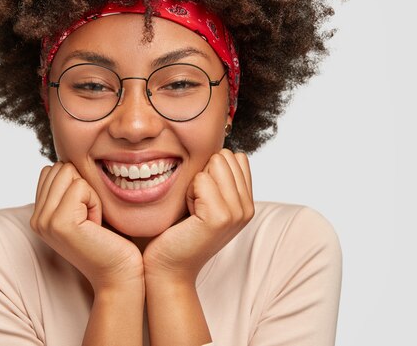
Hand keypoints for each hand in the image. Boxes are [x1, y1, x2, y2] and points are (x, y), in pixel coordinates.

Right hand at [30, 162, 143, 290]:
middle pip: (60, 167)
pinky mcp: (60, 223)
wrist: (119, 273)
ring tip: (93, 220)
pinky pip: (81, 187)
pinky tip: (96, 225)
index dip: (77, 183)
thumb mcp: (84, 209)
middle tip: (92, 218)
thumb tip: (66, 158)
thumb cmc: (109, 240)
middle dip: (83, 186)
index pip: (52, 170)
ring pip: (69, 173)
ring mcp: (45, 221)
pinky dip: (95, 202)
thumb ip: (68, 188)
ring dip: (90, 194)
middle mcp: (36, 218)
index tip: (86, 212)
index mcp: (39, 214)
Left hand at [143, 149, 254, 283]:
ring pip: (213, 164)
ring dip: (194, 183)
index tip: (202, 197)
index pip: (236, 157)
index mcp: (247, 203)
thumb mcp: (205, 202)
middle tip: (194, 204)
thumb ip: (219, 179)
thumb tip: (218, 148)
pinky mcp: (219, 217)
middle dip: (203, 174)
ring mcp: (237, 213)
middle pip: (225, 156)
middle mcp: (247, 208)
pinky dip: (188, 192)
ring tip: (191, 209)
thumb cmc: (179, 232)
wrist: (169, 267)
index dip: (212, 169)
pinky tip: (187, 215)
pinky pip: (201, 179)